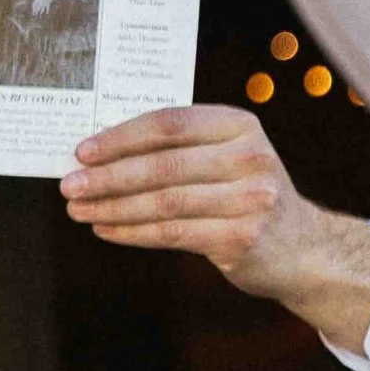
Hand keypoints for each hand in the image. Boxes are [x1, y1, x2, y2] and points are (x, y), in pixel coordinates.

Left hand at [59, 105, 369, 351]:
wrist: (300, 247)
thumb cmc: (242, 194)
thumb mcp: (224, 158)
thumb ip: (177, 150)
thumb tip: (98, 153)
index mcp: (240, 124)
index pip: (170, 123)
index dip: (121, 136)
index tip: (82, 150)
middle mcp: (251, 156)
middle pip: (163, 164)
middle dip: (108, 176)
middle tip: (70, 185)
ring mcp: (251, 198)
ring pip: (164, 202)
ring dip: (113, 207)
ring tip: (79, 210)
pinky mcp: (243, 237)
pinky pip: (173, 233)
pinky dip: (132, 232)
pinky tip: (106, 229)